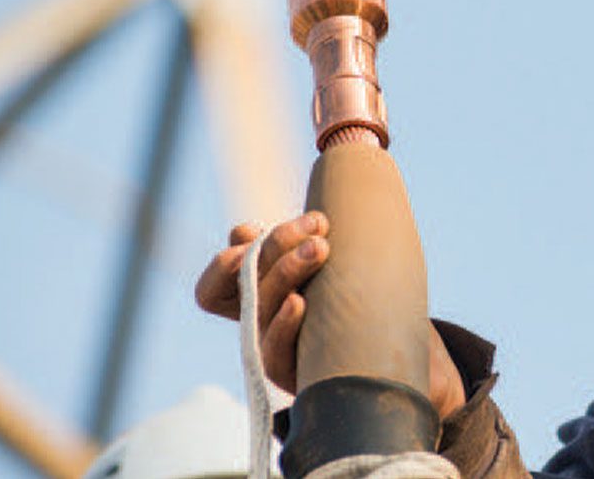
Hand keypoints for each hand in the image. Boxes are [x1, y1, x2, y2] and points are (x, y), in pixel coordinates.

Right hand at [195, 215, 466, 417]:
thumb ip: (283, 242)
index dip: (221, 266)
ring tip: (321, 246)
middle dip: (276, 246)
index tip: (249, 234)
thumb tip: (242, 233)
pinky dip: (285, 324)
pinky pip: (275, 351)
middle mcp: (255, 322)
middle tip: (316, 223)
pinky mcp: (293, 371)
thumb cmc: (341, 285)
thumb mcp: (313, 255)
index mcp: (250, 297)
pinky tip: (302, 302)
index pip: (211, 288)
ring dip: (289, 270)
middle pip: (246, 283)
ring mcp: (272, 347)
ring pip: (264, 307)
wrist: (382, 337)